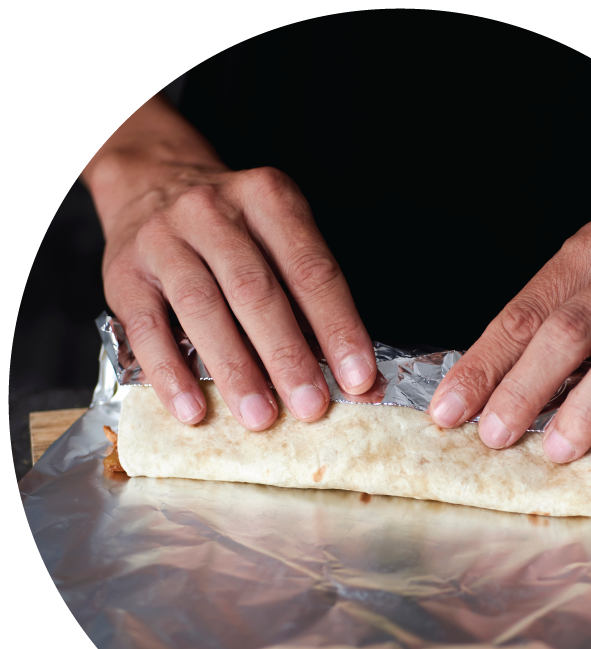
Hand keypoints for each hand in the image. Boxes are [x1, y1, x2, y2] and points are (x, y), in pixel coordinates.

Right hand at [85, 95, 375, 429]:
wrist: (150, 184)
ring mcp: (163, 240)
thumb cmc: (232, 229)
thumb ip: (313, 304)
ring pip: (202, 308)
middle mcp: (213, 212)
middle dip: (288, 355)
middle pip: (256, 291)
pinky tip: (193, 409)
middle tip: (311, 406)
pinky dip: (171, 373)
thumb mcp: (277, 239)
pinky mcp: (124, 274)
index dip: (339, 328)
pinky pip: (147, 328)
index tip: (359, 379)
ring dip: (235, 369)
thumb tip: (361, 380)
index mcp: (268, 199)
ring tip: (260, 416)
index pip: (312, 270)